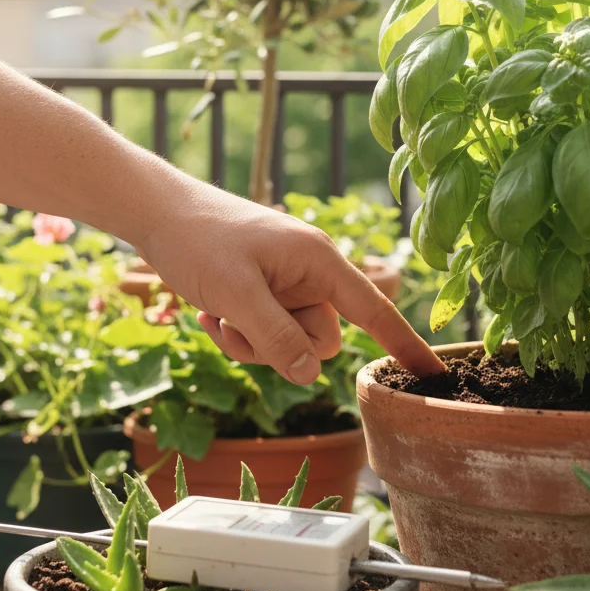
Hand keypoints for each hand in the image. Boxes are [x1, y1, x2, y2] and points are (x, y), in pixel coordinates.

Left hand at [135, 182, 444, 383]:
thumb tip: (310, 376)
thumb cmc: (198, 240)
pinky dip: (237, 334)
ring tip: (218, 315)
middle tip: (237, 326)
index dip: (404, 344)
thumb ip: (275, 337)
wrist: (157, 214)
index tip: (432, 376)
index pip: (374, 310)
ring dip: (251, 344)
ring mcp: (288, 286)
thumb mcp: (236, 294)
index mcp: (320, 261)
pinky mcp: (265, 295)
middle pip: (321, 341)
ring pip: (289, 345)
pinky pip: (266, 337)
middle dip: (278, 348)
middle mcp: (311, 274)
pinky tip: (209, 313)